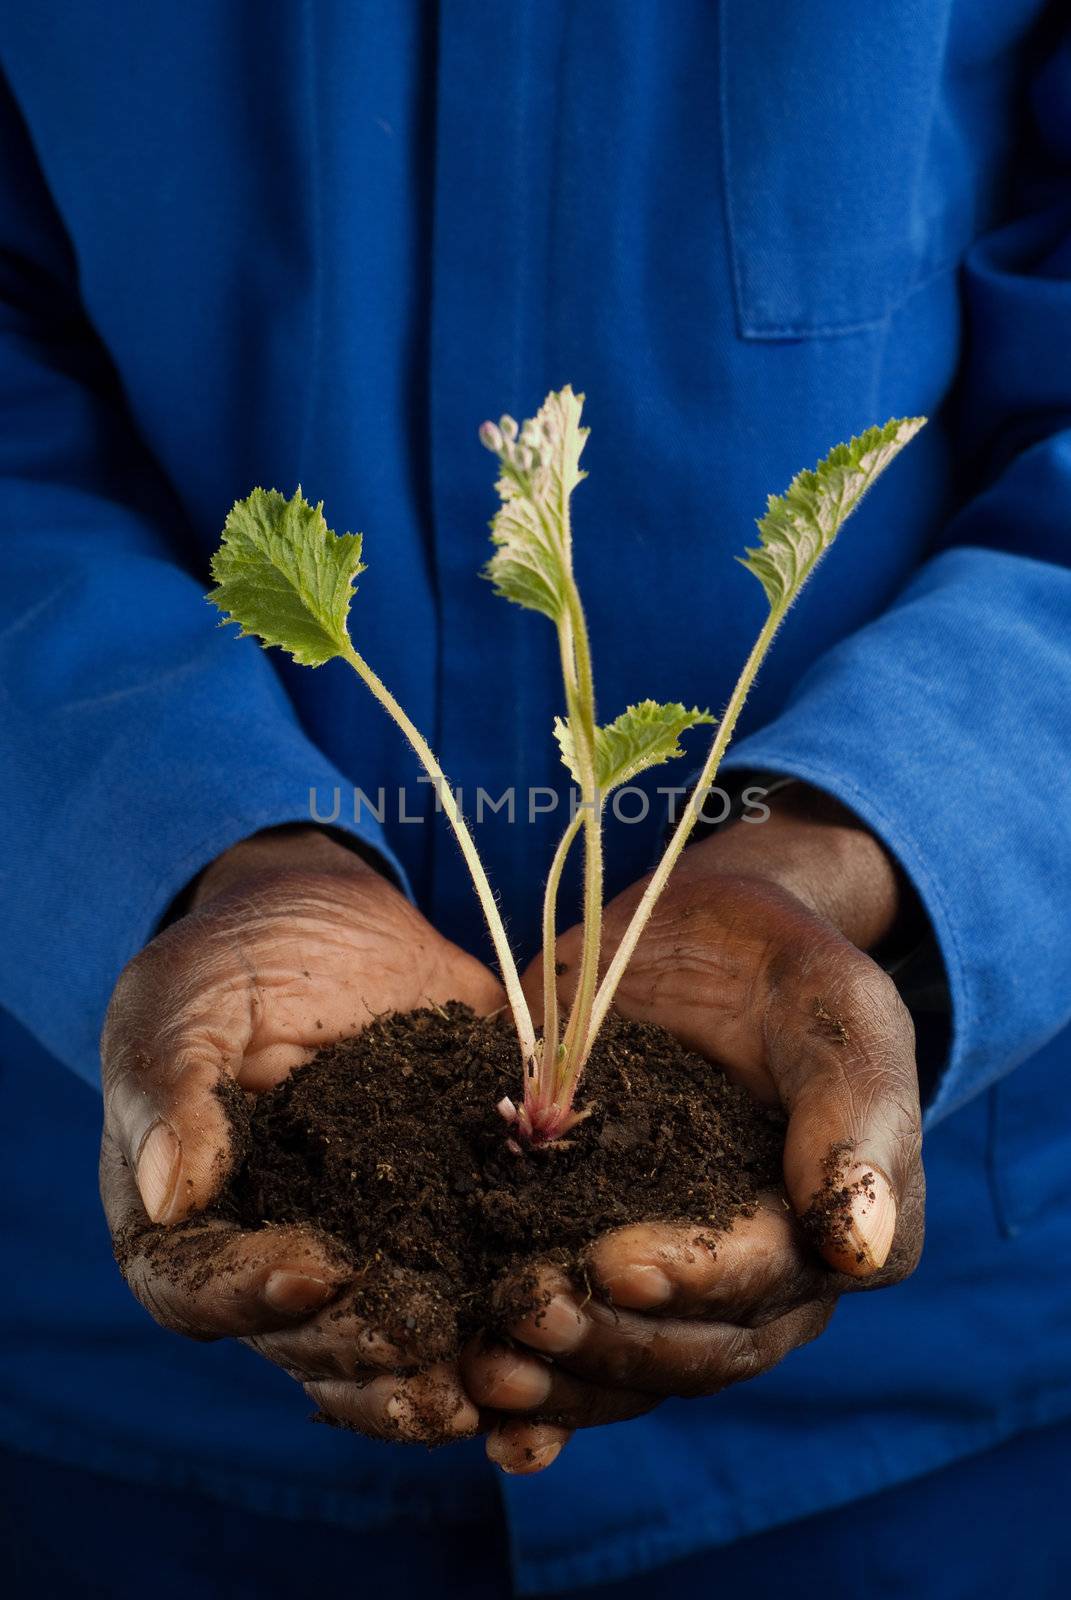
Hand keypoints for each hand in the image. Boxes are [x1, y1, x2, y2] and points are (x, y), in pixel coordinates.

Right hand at [100, 825, 504, 1442]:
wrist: (326, 919)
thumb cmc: (226, 965)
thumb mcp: (184, 1007)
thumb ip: (172, 1092)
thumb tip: (167, 1194)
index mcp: (192, 1224)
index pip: (198, 1291)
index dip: (251, 1297)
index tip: (316, 1275)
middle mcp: (276, 1259)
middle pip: (303, 1340)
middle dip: (361, 1353)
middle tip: (421, 1347)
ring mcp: (364, 1246)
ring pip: (389, 1342)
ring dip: (438, 1374)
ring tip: (494, 1383)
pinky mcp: (445, 1217)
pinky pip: (472, 1283)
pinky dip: (508, 1315)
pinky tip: (557, 1326)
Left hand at [463, 786, 923, 1466]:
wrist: (695, 934)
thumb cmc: (780, 964)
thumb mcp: (834, 1007)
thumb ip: (856, 1112)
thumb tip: (861, 1248)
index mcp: (832, 1228)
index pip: (766, 1283)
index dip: (691, 1282)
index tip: (615, 1263)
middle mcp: (760, 1278)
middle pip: (693, 1349)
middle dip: (609, 1341)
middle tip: (526, 1309)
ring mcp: (675, 1278)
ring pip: (632, 1370)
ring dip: (562, 1383)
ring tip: (488, 1365)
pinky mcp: (599, 1259)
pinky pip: (580, 1355)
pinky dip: (540, 1401)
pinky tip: (485, 1417)